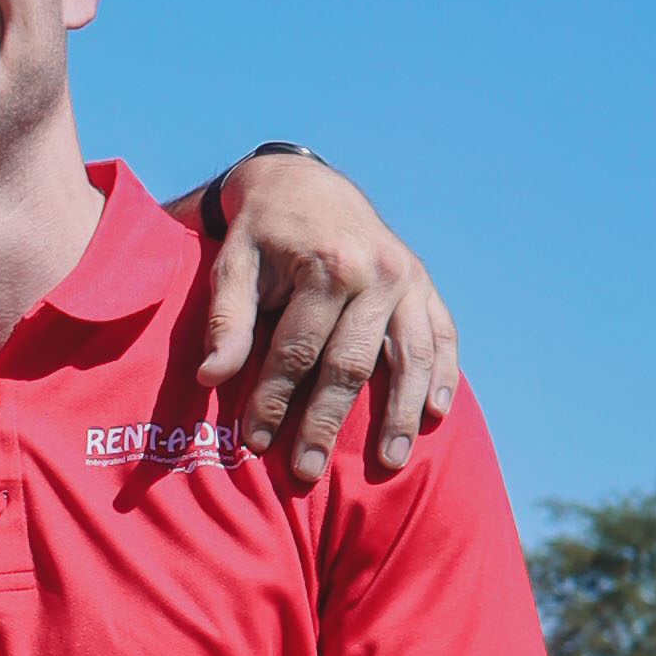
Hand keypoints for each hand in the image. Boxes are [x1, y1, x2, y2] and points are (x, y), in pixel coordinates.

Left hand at [198, 154, 460, 489]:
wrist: (305, 183)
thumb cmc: (261, 231)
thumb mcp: (233, 263)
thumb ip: (226, 319)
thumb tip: (212, 377)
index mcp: (328, 265)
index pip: (298, 351)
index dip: (274, 400)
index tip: (254, 442)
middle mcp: (377, 272)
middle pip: (352, 364)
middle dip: (327, 422)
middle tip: (307, 471)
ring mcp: (408, 278)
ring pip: (410, 357)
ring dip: (400, 414)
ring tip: (389, 462)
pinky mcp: (424, 283)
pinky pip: (443, 334)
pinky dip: (443, 375)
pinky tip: (436, 415)